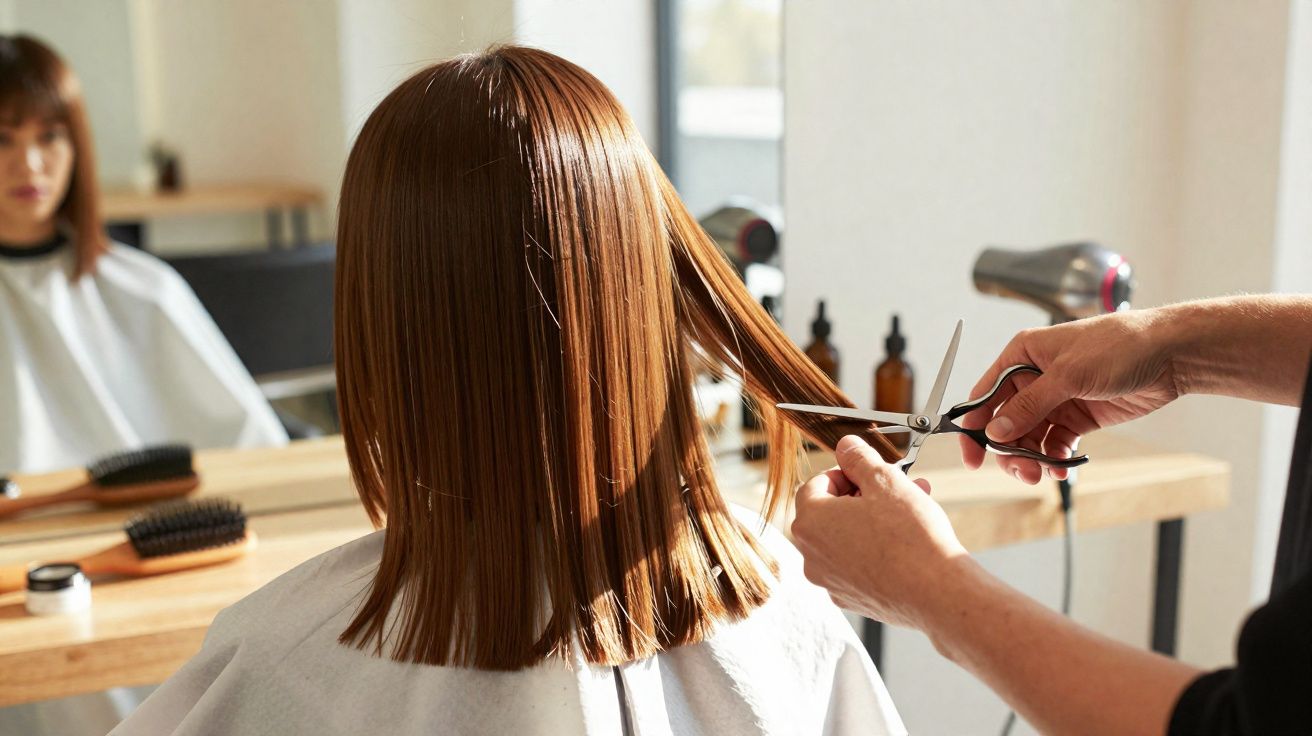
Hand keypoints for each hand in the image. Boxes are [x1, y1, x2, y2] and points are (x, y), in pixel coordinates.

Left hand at [792, 435, 967, 628]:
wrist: (937, 593)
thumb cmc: (910, 537)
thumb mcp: (885, 481)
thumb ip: (859, 459)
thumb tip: (845, 446)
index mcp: (810, 523)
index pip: (814, 485)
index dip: (844, 473)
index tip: (869, 473)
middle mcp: (811, 555)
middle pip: (830, 513)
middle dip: (863, 495)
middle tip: (895, 487)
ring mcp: (829, 581)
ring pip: (846, 538)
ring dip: (873, 519)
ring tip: (911, 507)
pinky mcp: (851, 599)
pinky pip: (856, 564)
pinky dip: (875, 550)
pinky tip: (905, 542)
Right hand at [959, 310, 1181, 483]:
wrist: (1170, 355)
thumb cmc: (1119, 346)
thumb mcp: (1068, 375)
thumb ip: (1029, 405)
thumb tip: (995, 432)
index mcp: (1022, 355)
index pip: (986, 395)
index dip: (975, 427)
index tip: (972, 457)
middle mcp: (1034, 378)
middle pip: (1005, 423)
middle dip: (1009, 450)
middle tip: (1023, 472)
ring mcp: (1056, 399)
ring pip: (1028, 438)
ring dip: (1032, 458)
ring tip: (1045, 472)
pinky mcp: (1077, 417)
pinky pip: (1054, 444)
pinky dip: (1055, 458)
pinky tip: (1062, 466)